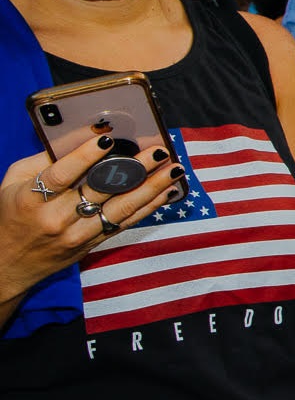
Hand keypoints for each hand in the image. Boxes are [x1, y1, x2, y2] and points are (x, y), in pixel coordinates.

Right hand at [0, 138, 183, 310]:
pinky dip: (148, 206)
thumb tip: (81, 135)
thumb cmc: (10, 212)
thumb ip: (44, 159)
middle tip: (157, 151)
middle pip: (99, 190)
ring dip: (151, 188)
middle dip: (132, 169)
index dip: (85, 157)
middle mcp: (56, 219)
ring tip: (173, 169)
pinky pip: (125, 223)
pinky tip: (167, 190)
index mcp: (31, 199)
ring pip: (120, 209)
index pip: (61, 175)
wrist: (7, 265)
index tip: (107, 139)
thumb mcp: (13, 182)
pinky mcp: (91, 244)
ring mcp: (76, 235)